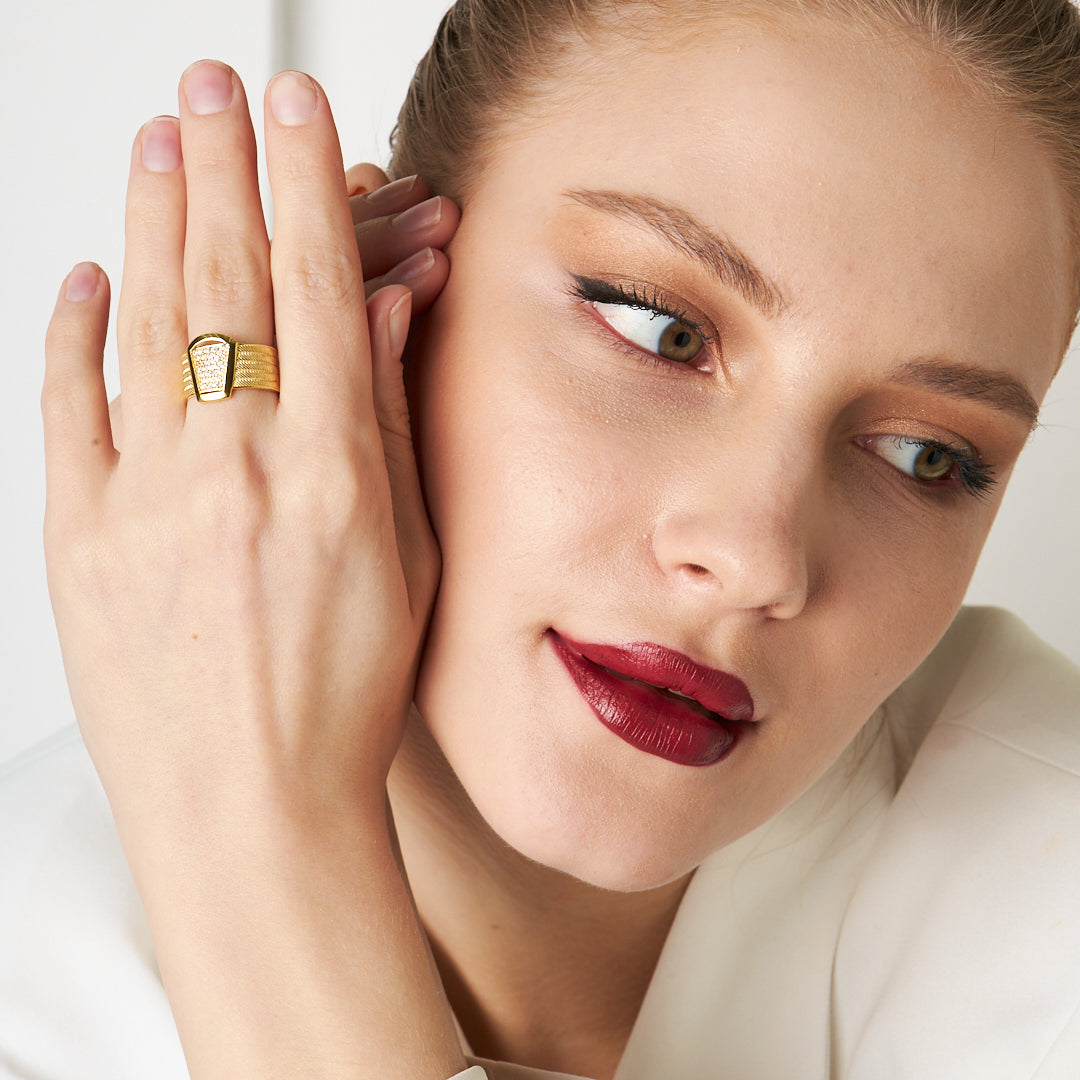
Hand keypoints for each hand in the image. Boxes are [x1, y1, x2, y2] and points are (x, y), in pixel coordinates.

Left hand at [43, 62, 462, 1079]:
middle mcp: (234, 464)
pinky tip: (83, 276)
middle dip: (221, 165)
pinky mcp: (76, 535)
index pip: (319, 287)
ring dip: (152, 218)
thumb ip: (389, 421)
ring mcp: (144, 495)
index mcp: (332, 470)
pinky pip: (67, 406)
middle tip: (212, 84)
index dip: (308, 185)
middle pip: (225, 279)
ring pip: (145, 320)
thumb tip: (386, 308)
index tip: (299, 112)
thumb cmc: (342, 696)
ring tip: (159, 140)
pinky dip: (72, 331)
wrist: (249, 806)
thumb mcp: (406, 554)